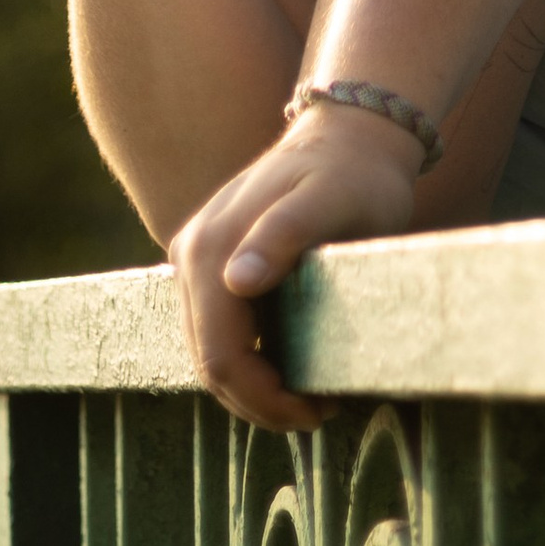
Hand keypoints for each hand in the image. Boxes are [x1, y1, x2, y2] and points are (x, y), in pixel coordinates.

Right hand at [169, 103, 427, 426]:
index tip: (319, 410)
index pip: (221, 356)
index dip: (264, 399)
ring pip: (209, 350)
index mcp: (211, 248)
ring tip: (312, 393)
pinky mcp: (208, 260)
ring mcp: (194, 256)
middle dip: (260, 401)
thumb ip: (283, 235)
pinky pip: (215, 329)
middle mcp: (191, 252)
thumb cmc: (353, 174)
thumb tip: (235, 281)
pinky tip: (292, 361)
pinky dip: (249, 358)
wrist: (349, 135)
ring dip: (254, 386)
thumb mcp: (331, 201)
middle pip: (208, 361)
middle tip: (322, 410)